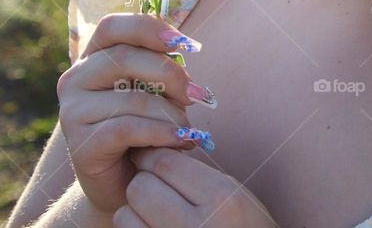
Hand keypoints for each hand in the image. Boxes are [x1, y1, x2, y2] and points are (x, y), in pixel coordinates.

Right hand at [57, 12, 213, 214]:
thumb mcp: (154, 92)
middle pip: (124, 57)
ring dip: (170, 113)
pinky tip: (180, 141)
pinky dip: (161, 133)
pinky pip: (128, 128)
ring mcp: (71, 112)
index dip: (147, 27)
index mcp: (93, 58)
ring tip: (188, 128)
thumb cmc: (145, 131)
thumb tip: (186, 48)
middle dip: (169, 74)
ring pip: (131, 98)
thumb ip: (161, 68)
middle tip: (195, 95)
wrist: (126, 185)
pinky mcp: (80, 144)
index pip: (112, 26)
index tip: (182, 42)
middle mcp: (75, 79)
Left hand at [113, 147, 276, 227]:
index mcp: (222, 198)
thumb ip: (198, 174)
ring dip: (135, 208)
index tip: (148, 153)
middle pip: (141, 187)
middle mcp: (197, 225)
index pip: (166, 163)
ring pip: (126, 214)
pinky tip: (153, 225)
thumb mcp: (235, 194)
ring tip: (155, 210)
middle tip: (154, 184)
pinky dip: (135, 227)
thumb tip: (156, 152)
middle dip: (144, 180)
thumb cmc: (245, 224)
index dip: (151, 154)